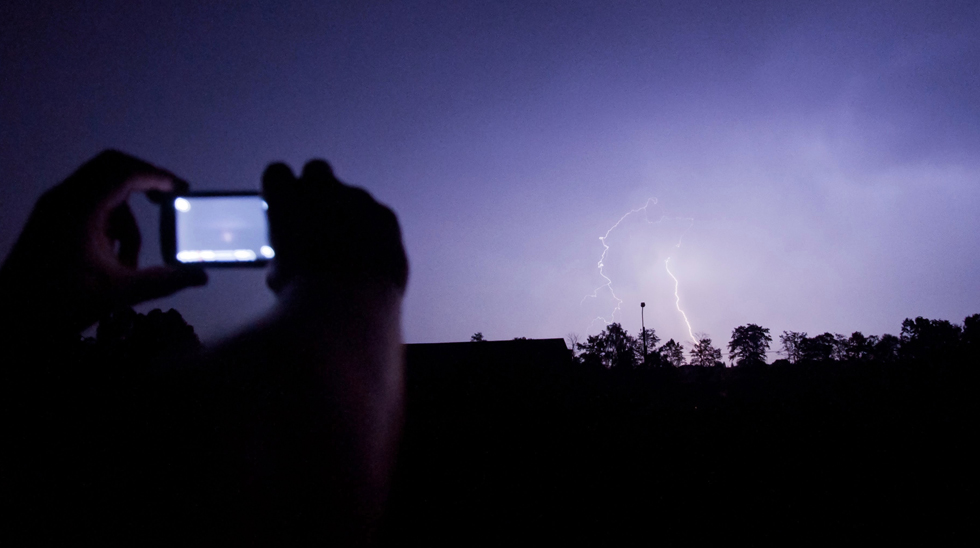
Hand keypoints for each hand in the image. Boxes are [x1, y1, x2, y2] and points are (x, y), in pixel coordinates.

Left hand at [0, 150, 206, 336]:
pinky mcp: (49, 218)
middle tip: (167, 201)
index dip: (157, 176)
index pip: (124, 172)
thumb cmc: (58, 304)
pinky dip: (108, 221)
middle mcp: (64, 199)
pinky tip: (111, 258)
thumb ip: (164, 281)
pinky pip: (87, 203)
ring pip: (101, 189)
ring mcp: (53, 207)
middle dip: (144, 182)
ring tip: (130, 257)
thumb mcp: (119, 292)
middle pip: (112, 167)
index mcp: (80, 209)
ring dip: (125, 215)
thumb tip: (201, 277)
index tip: (181, 190)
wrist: (11, 318)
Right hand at [261, 159, 407, 297]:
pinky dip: (374, 233)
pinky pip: (378, 218)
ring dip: (348, 215)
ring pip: (352, 197)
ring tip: (346, 253)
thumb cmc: (304, 292)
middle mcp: (322, 188)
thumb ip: (285, 250)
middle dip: (316, 190)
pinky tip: (369, 260)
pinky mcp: (386, 216)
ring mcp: (359, 199)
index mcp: (286, 196)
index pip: (277, 174)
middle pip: (317, 172)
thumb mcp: (278, 271)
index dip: (281, 192)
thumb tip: (291, 257)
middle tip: (316, 221)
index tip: (284, 209)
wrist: (348, 304)